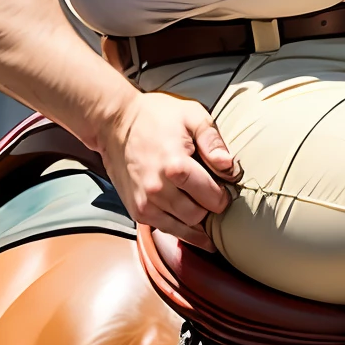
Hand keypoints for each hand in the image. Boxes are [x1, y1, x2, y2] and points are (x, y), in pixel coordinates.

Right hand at [105, 91, 242, 247]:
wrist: (115, 122)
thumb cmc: (155, 116)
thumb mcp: (192, 116)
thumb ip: (214, 142)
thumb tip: (230, 168)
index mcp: (176, 167)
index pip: (213, 198)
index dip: (223, 196)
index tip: (224, 188)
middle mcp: (158, 190)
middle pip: (198, 217)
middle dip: (210, 210)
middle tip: (212, 197)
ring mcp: (145, 203)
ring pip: (183, 229)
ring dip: (195, 222)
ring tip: (201, 208)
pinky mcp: (136, 210)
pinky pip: (165, 228)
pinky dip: (178, 225)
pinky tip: (186, 216)